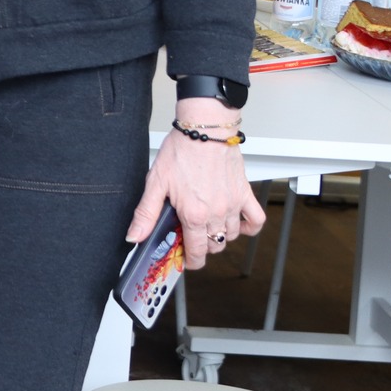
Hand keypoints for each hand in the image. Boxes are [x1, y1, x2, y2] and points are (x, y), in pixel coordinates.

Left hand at [127, 97, 265, 268]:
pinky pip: (256, 220)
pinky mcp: (245, 194)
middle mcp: (216, 213)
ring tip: (207, 225)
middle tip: (191, 235)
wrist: (204, 130)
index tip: (186, 259)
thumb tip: (135, 236)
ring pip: (231, 236)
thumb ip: (145, 213)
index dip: (191, 260)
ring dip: (220, 236)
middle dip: (202, 246)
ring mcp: (233, 205)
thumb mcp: (155, 182)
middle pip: (214, 245)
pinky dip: (249, 227)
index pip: (197, 251)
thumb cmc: (181, 151)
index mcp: (193, 214)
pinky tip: (236, 223)